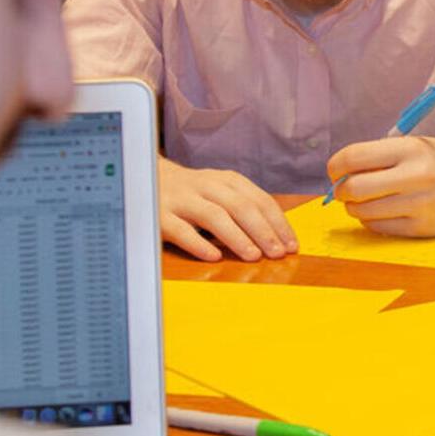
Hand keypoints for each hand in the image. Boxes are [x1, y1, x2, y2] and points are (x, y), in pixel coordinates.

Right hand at [158, 158, 294, 261]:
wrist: (143, 178)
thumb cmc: (192, 193)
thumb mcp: (219, 191)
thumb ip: (244, 207)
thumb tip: (278, 237)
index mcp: (225, 180)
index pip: (259, 200)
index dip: (277, 223)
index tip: (291, 245)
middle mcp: (205, 186)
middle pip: (240, 206)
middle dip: (262, 231)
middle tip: (277, 253)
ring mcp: (181, 200)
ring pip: (213, 216)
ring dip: (237, 237)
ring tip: (253, 256)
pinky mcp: (160, 216)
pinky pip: (181, 230)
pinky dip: (198, 244)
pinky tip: (213, 257)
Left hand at [328, 136, 434, 236]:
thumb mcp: (417, 145)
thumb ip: (381, 157)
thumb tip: (340, 176)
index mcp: (409, 149)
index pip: (352, 157)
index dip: (335, 166)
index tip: (336, 171)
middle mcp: (414, 176)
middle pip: (353, 189)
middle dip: (341, 191)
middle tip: (346, 190)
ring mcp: (419, 204)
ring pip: (363, 212)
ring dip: (355, 208)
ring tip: (365, 201)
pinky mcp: (422, 228)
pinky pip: (380, 228)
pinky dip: (371, 221)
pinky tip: (381, 212)